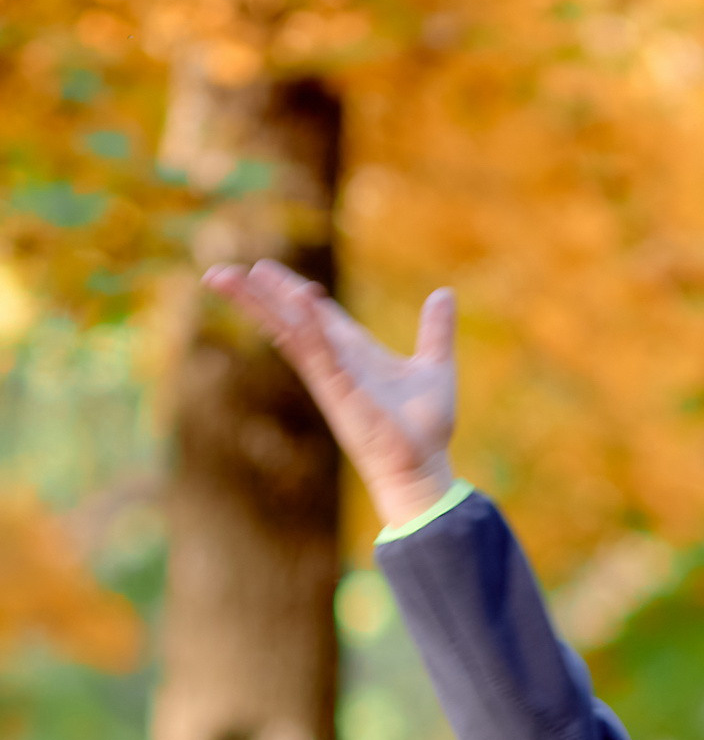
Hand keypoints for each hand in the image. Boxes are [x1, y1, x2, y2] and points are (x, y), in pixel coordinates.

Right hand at [202, 260, 456, 527]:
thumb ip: (436, 331)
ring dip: (258, 304)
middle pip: (288, 319)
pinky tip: (297, 300)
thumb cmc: (426, 428)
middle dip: (257, 296)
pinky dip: (308, 329)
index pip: (314, 314)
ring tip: (227, 279)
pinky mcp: (340, 393)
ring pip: (288, 331)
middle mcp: (334, 361)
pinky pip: (319, 355)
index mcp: (353, 351)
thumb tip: (444, 294)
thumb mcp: (434, 367)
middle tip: (223, 272)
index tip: (266, 270)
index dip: (292, 291)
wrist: (424, 468)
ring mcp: (332, 376)